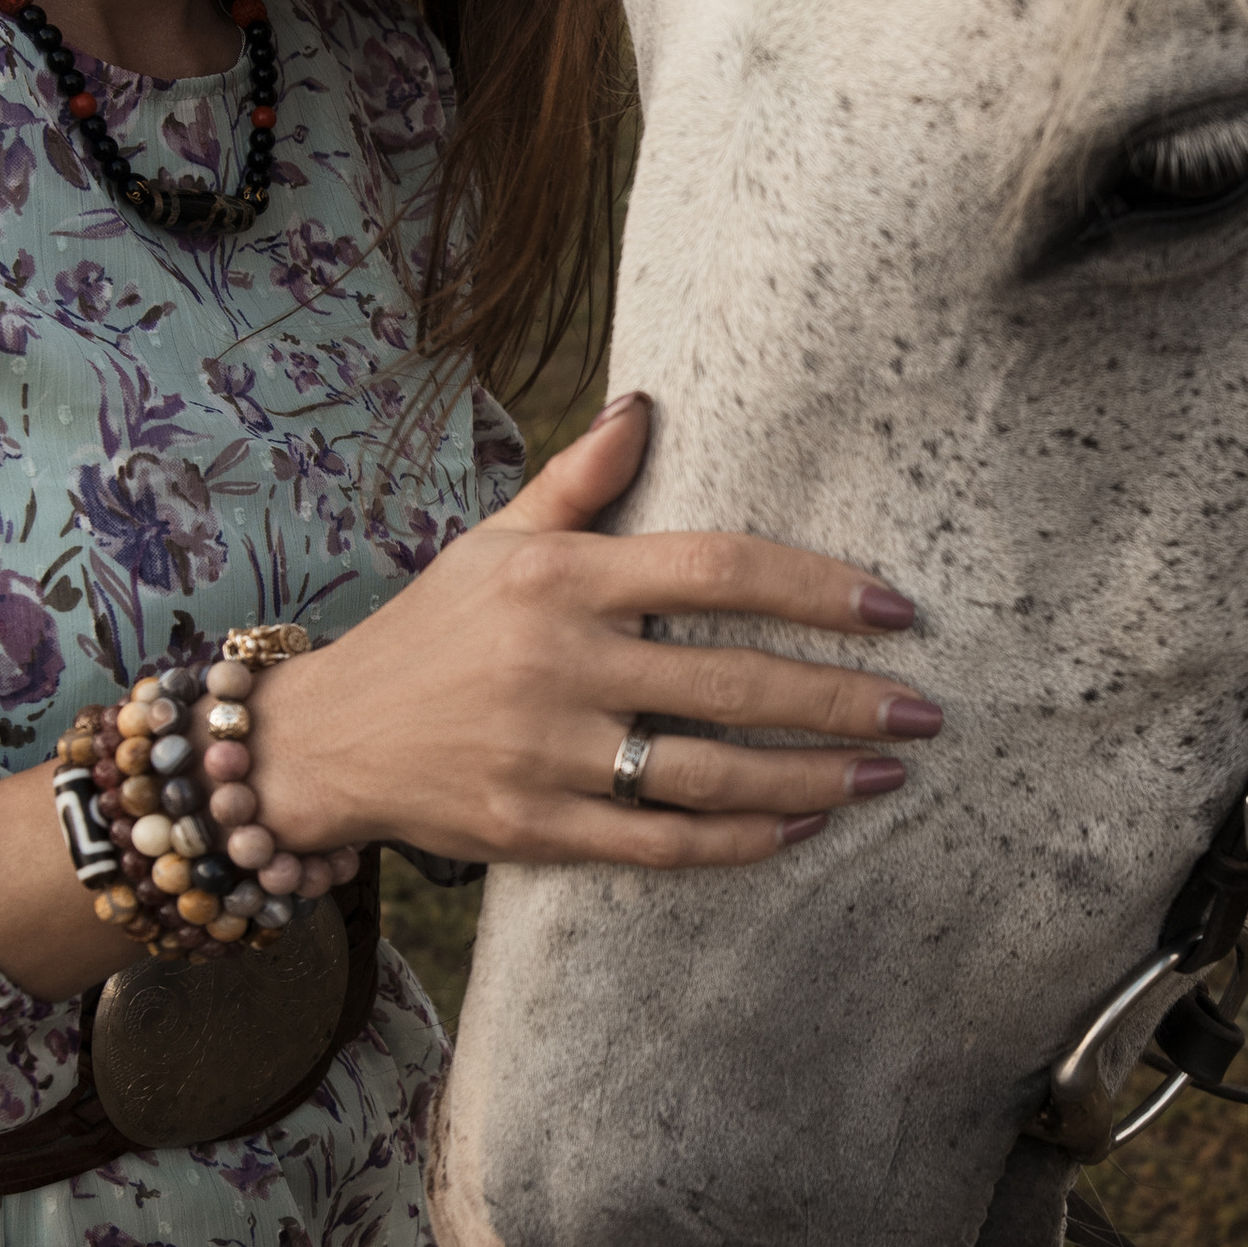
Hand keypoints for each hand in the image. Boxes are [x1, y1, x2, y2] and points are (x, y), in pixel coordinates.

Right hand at [230, 390, 938, 869]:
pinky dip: (738, 841)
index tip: (891, 608)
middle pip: (732, 681)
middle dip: (843, 699)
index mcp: (560, 579)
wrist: (322, 740)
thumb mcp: (495, 540)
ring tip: (885, 775)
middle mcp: (559, 663)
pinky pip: (659, 842)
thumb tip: (644, 404)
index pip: (714, 570)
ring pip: (710, 774)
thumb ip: (579, 481)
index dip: (813, 587)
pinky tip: (800, 828)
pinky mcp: (535, 830)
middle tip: (925, 710)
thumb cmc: (429, 629)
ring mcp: (547, 753)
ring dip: (812, 779)